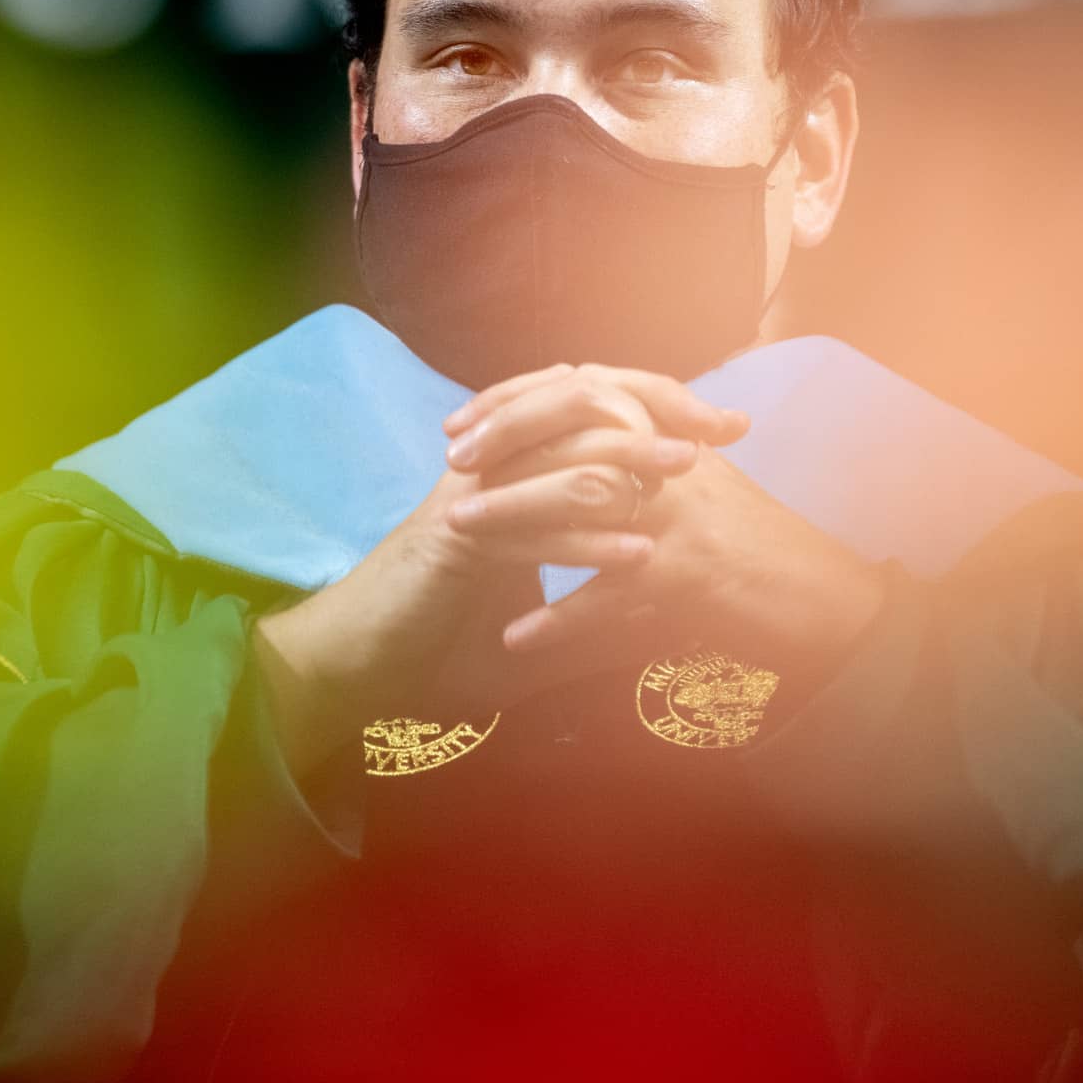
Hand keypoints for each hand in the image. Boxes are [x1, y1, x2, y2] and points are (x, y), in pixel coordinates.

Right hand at [252, 363, 745, 776]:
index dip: (660, 411)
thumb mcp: (536, 640)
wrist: (355, 670)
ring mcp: (474, 498)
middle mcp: (495, 471)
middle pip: (582, 411)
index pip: (594, 418)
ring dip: (628, 461)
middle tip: (721, 428)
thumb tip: (666, 622)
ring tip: (688, 470)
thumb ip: (594, 624)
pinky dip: (586, 540)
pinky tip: (635, 556)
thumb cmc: (435, 650)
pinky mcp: (455, 538)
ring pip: (559, 458)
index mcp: (515, 476)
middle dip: (658, 413)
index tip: (726, 429)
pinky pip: (530, 528)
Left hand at [452, 438, 887, 681]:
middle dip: (507, 441)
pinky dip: (561, 615)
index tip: (464, 422)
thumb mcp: (700, 489)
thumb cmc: (760, 552)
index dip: (519, 400)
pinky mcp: (690, 573)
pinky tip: (517, 634)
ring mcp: (683, 514)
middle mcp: (676, 462)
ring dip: (514, 515)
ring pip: (584, 497)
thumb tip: (573, 452)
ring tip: (457, 533)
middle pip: (579, 427)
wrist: (829, 603)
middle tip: (451, 465)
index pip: (586, 390)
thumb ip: (644, 463)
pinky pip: (611, 592)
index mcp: (675, 437)